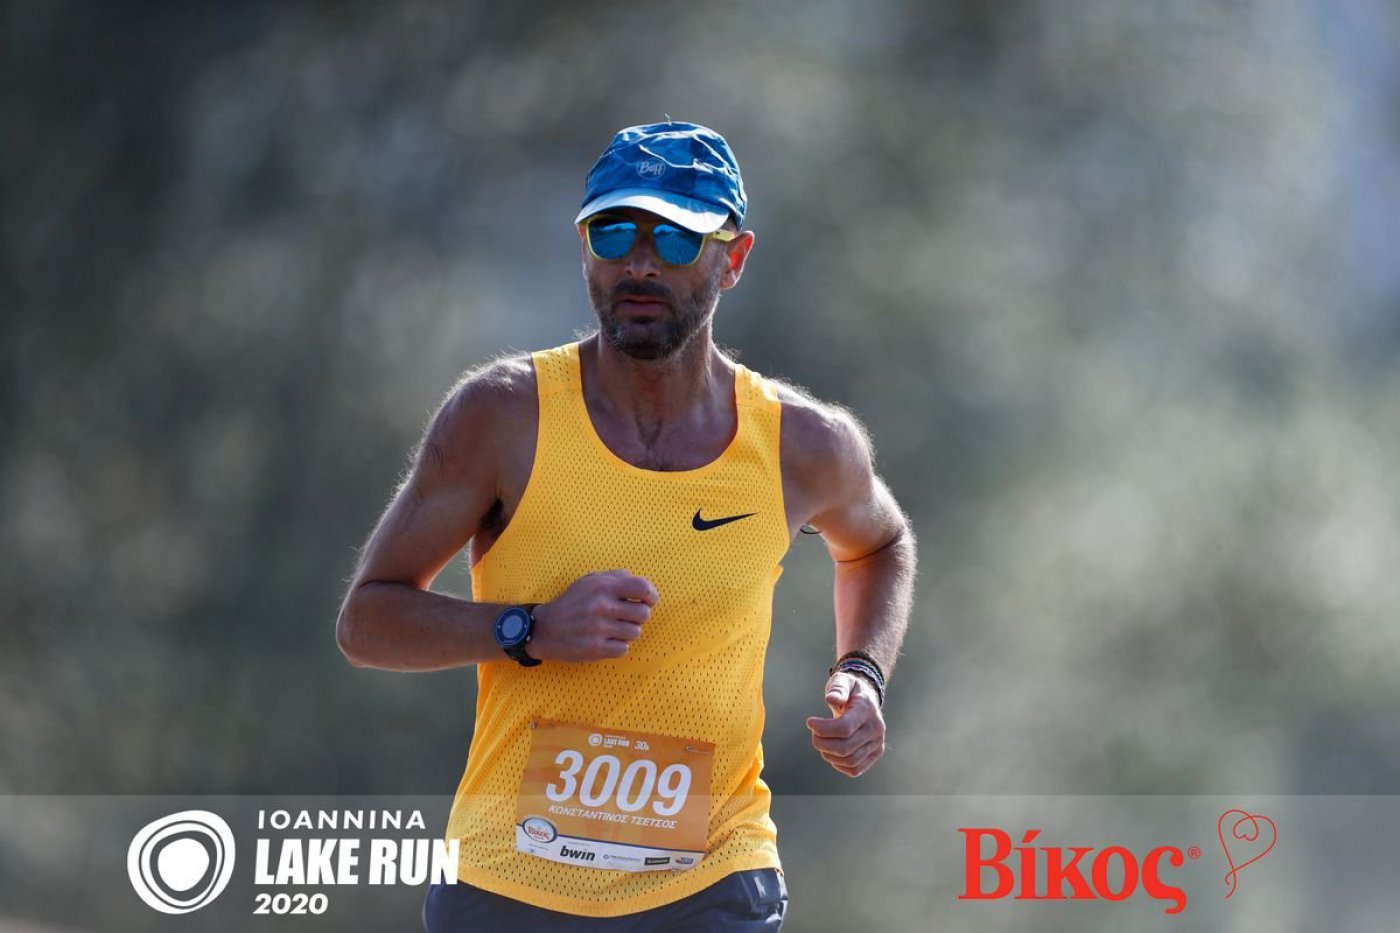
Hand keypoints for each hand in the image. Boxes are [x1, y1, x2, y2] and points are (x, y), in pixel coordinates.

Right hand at [528, 570, 658, 661]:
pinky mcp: (595, 648)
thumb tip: (642, 585)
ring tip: (613, 629)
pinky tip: (606, 640)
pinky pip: (624, 649)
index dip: (651, 595)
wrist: (545, 629)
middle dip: (638, 616)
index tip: (648, 600)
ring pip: (635, 633)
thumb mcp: (589, 581)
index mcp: (603, 586)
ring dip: (627, 632)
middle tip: (626, 616)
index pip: (643, 587)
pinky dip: (618, 646)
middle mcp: (601, 606)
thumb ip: (616, 578)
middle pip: (644, 613)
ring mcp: (599, 629)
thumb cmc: (572, 603)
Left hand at [805, 672, 885, 776]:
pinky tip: (831, 751)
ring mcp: (878, 743)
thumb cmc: (851, 691)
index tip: (810, 722)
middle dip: (822, 743)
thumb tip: (831, 698)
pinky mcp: (875, 754)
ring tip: (821, 741)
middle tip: (813, 734)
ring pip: (849, 761)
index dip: (823, 729)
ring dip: (828, 754)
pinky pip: (855, 769)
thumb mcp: (843, 681)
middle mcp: (876, 729)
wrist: (867, 700)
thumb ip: (838, 688)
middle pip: (845, 747)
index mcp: (867, 709)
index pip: (845, 728)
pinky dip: (838, 764)